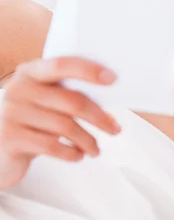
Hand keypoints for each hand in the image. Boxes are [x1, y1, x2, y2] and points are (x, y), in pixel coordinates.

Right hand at [0, 56, 120, 188]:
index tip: (113, 78)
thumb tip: (109, 112)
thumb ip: (69, 99)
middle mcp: (20, 88)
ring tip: (95, 149)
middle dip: (99, 117)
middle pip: (71, 100)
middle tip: (115, 129)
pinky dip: (72, 153)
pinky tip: (78, 155)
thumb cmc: (31, 122)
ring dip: (88, 140)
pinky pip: (52, 146)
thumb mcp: (45, 103)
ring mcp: (13, 113)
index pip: (62, 64)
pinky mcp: (11, 138)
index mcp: (31, 72)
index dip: (89, 70)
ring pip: (65, 126)